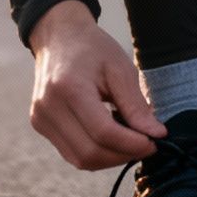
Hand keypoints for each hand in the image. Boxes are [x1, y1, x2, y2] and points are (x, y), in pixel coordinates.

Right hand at [26, 0, 164, 169]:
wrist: (58, 36)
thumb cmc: (93, 48)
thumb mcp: (121, 68)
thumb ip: (136, 105)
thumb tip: (156, 135)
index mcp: (69, 88)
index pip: (103, 133)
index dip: (133, 144)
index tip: (155, 142)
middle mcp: (48, 108)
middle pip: (90, 153)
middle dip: (123, 155)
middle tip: (147, 144)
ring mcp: (40, 119)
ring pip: (80, 160)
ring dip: (110, 158)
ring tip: (129, 139)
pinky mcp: (40, 125)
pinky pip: (72, 152)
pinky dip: (96, 151)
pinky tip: (110, 136)